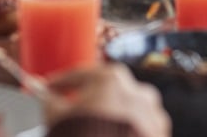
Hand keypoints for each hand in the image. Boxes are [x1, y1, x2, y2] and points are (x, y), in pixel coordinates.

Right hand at [43, 63, 169, 136]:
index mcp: (111, 79)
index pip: (80, 75)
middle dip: (91, 100)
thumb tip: (45, 96)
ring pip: (127, 109)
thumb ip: (49, 101)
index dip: (61, 83)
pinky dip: (128, 131)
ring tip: (96, 131)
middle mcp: (137, 90)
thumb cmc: (82, 136)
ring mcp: (152, 112)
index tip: (51, 88)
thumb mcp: (56, 117)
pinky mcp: (160, 133)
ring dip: (112, 117)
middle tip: (74, 112)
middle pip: (108, 91)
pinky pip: (141, 128)